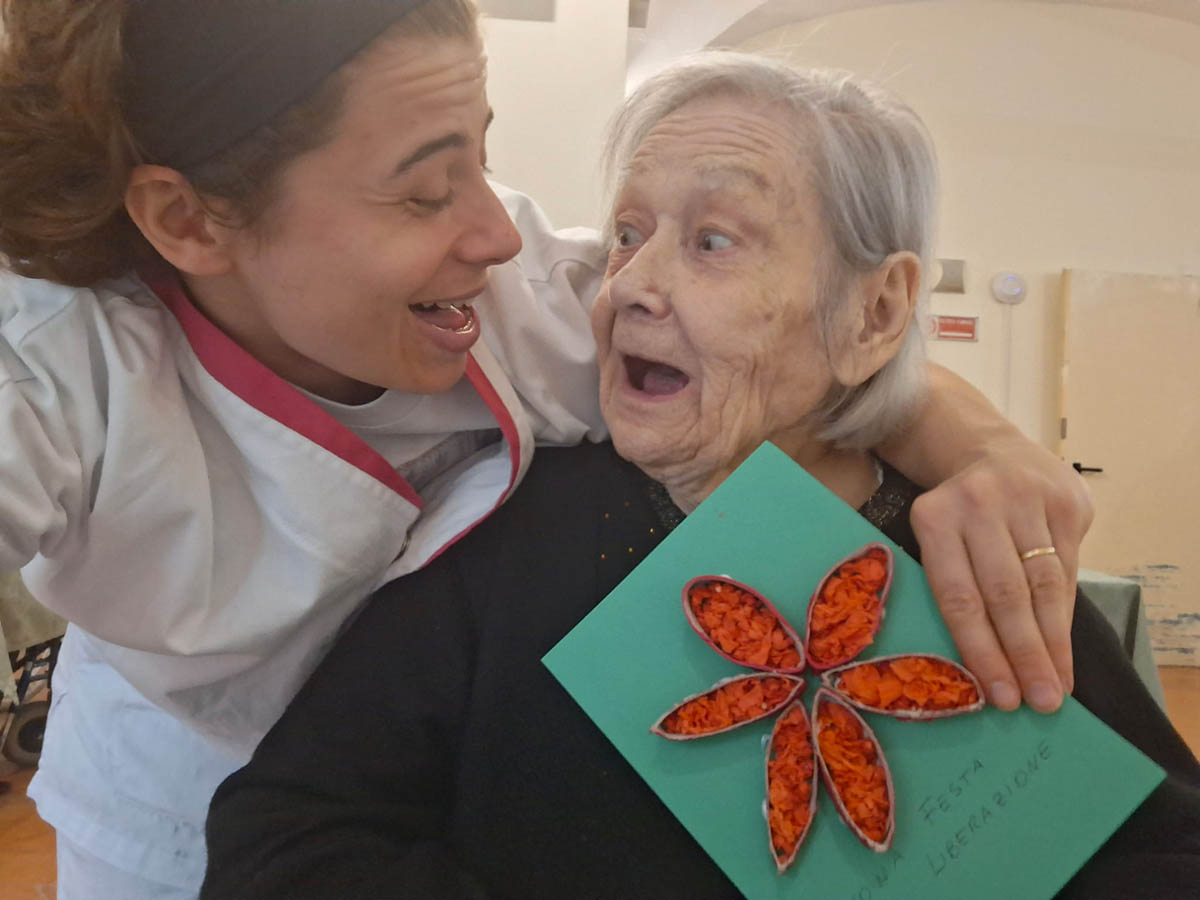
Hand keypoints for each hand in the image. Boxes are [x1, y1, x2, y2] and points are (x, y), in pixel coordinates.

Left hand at [909, 440, 1092, 712]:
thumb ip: (951, 585)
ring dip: (1053, 644)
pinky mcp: (1065, 501)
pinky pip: (1069, 570)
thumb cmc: (958, 515)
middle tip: (1039, 703)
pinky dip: (1067, 616)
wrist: (991, 449)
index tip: (999, 696)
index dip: (981, 650)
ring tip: (1058, 688)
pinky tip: (1066, 650)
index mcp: (934, 518)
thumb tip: (973, 669)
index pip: (958, 596)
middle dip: (1024, 655)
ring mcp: (1027, 499)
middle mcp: (979, 504)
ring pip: (1044, 585)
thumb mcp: (936, 537)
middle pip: (1005, 594)